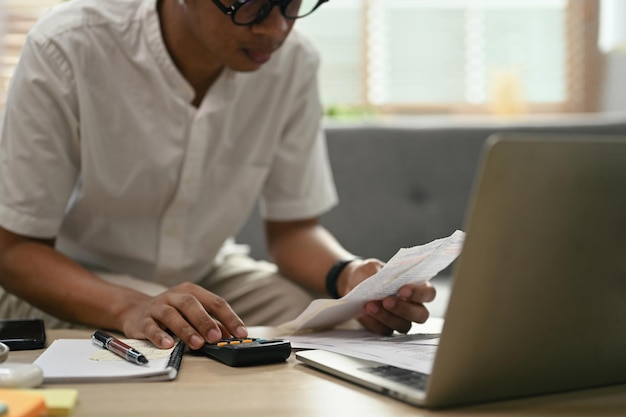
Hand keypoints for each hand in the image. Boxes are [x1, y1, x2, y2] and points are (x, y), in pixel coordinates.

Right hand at [119, 282, 247, 349]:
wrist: (136, 310)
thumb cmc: (172, 312)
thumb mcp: (192, 313)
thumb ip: (211, 323)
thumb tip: (228, 335)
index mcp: (192, 291)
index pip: (215, 302)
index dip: (230, 317)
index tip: (241, 333)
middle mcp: (175, 296)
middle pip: (192, 304)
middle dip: (206, 321)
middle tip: (216, 337)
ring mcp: (158, 306)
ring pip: (171, 315)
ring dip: (186, 330)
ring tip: (197, 344)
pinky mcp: (143, 320)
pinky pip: (151, 327)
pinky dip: (159, 336)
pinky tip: (168, 345)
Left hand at [341, 259, 436, 334]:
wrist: (352, 283)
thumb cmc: (368, 274)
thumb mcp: (372, 267)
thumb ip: (379, 274)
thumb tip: (383, 283)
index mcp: (416, 287)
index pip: (428, 293)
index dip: (419, 294)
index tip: (403, 290)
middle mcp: (412, 306)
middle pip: (420, 315)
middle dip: (404, 309)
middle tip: (387, 301)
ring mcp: (400, 319)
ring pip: (403, 326)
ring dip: (386, 317)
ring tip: (370, 306)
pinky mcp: (386, 328)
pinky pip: (384, 330)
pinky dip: (373, 322)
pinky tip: (364, 314)